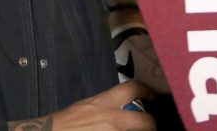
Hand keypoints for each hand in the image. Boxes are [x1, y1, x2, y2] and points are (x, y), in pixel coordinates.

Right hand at [7, 81, 155, 129]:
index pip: (132, 89)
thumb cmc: (65, 123)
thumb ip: (104, 107)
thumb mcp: (86, 107)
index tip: (152, 95)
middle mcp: (113, 120)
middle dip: (152, 125)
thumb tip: (119, 111)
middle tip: (151, 126)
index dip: (147, 90)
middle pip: (147, 121)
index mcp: (104, 103)